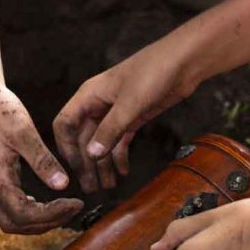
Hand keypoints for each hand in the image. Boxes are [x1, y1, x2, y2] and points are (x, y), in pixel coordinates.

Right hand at [0, 86, 82, 233]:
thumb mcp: (24, 132)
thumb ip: (42, 160)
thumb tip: (62, 185)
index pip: (24, 214)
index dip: (52, 215)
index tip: (76, 204)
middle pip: (17, 224)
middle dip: (47, 223)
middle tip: (73, 208)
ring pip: (14, 219)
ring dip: (41, 220)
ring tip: (67, 207)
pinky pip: (13, 207)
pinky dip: (33, 212)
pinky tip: (50, 202)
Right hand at [53, 41, 197, 192]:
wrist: (184, 62)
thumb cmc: (154, 72)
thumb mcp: (130, 103)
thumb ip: (110, 130)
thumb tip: (91, 154)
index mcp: (89, 95)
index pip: (65, 123)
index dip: (66, 147)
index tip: (76, 169)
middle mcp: (98, 104)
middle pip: (84, 138)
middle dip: (87, 163)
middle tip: (92, 188)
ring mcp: (115, 112)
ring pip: (102, 143)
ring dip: (103, 164)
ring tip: (108, 186)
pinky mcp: (133, 118)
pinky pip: (119, 141)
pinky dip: (120, 156)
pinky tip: (123, 171)